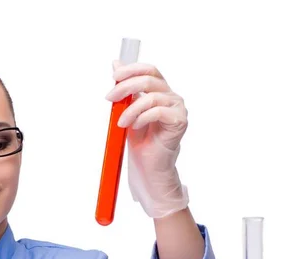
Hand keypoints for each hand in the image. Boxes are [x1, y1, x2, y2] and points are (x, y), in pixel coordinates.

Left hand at [105, 62, 189, 218]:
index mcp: (159, 91)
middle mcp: (171, 96)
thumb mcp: (126, 109)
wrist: (147, 166)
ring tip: (121, 123)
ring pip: (152, 97)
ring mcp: (177, 108)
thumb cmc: (139, 140)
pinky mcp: (180, 121)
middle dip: (125, 87)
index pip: (149, 70)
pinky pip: (159, 111)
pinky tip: (134, 126)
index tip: (114, 76)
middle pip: (149, 80)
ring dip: (131, 109)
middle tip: (109, 98)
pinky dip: (142, 117)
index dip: (131, 69)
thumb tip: (115, 63)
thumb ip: (124, 88)